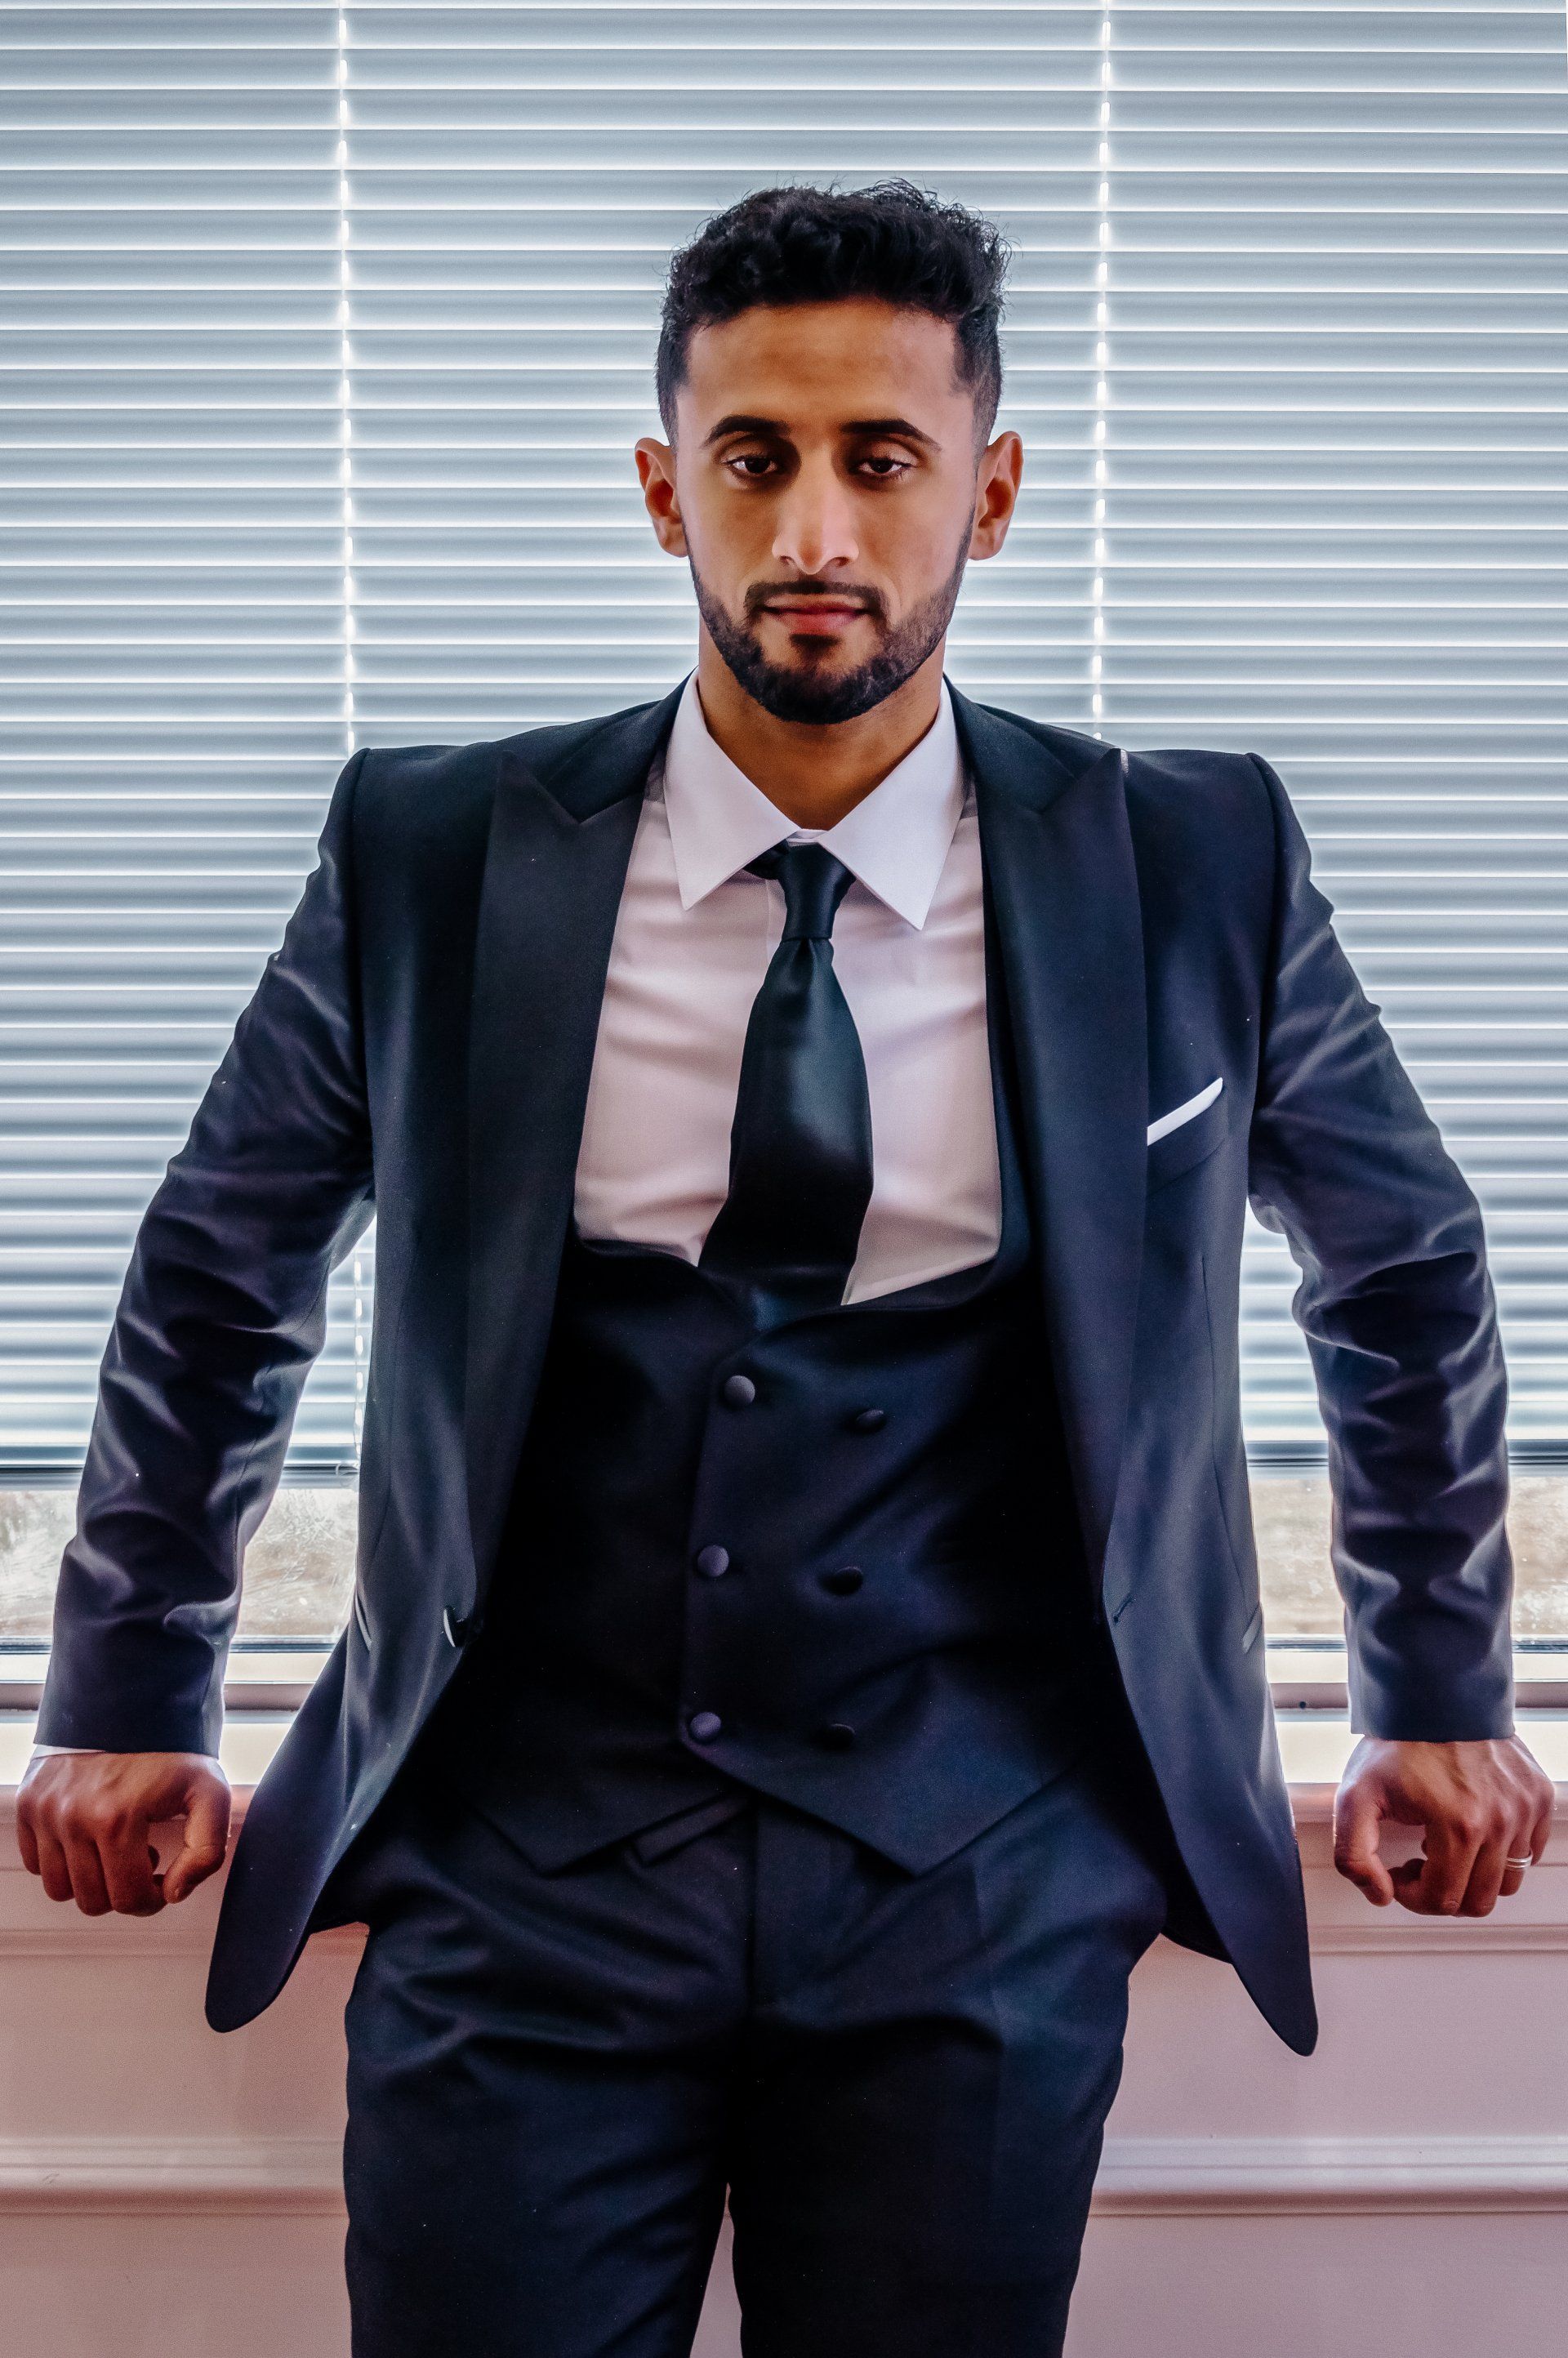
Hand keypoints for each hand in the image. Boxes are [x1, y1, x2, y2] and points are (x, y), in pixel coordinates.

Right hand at [16, 1751, 231, 1916]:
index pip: (127, 1899)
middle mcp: (72, 1818)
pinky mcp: (29, 1802)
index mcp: (116, 1819)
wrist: (132, 1700)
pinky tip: (91, 1835)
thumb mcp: (210, 1793)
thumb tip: (173, 1893)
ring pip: (59, 1888)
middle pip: (92, 1900)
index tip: (162, 1878)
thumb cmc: (173, 1748)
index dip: (151, 1899)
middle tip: (142, 1857)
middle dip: (122, 1889)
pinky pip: (35, 1862)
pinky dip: (62, 1861)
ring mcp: (45, 1810)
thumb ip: (206, 1851)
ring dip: (90, 1878)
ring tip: (116, 1846)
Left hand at [1333, 1735, 1554, 1915]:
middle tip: (1419, 1862)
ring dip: (1473, 1874)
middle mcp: (1501, 1822)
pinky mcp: (1538, 1796)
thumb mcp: (1354, 1795)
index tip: (1398, 1871)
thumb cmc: (1397, 1741)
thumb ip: (1354, 1855)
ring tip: (1444, 1845)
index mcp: (1459, 1826)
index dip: (1413, 1895)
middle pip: (1478, 1900)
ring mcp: (1524, 1809)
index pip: (1443, 1901)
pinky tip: (1470, 1828)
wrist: (1434, 1693)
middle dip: (1443, 1891)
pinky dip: (1501, 1852)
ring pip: (1507, 1881)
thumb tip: (1380, 1894)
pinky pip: (1528, 1850)